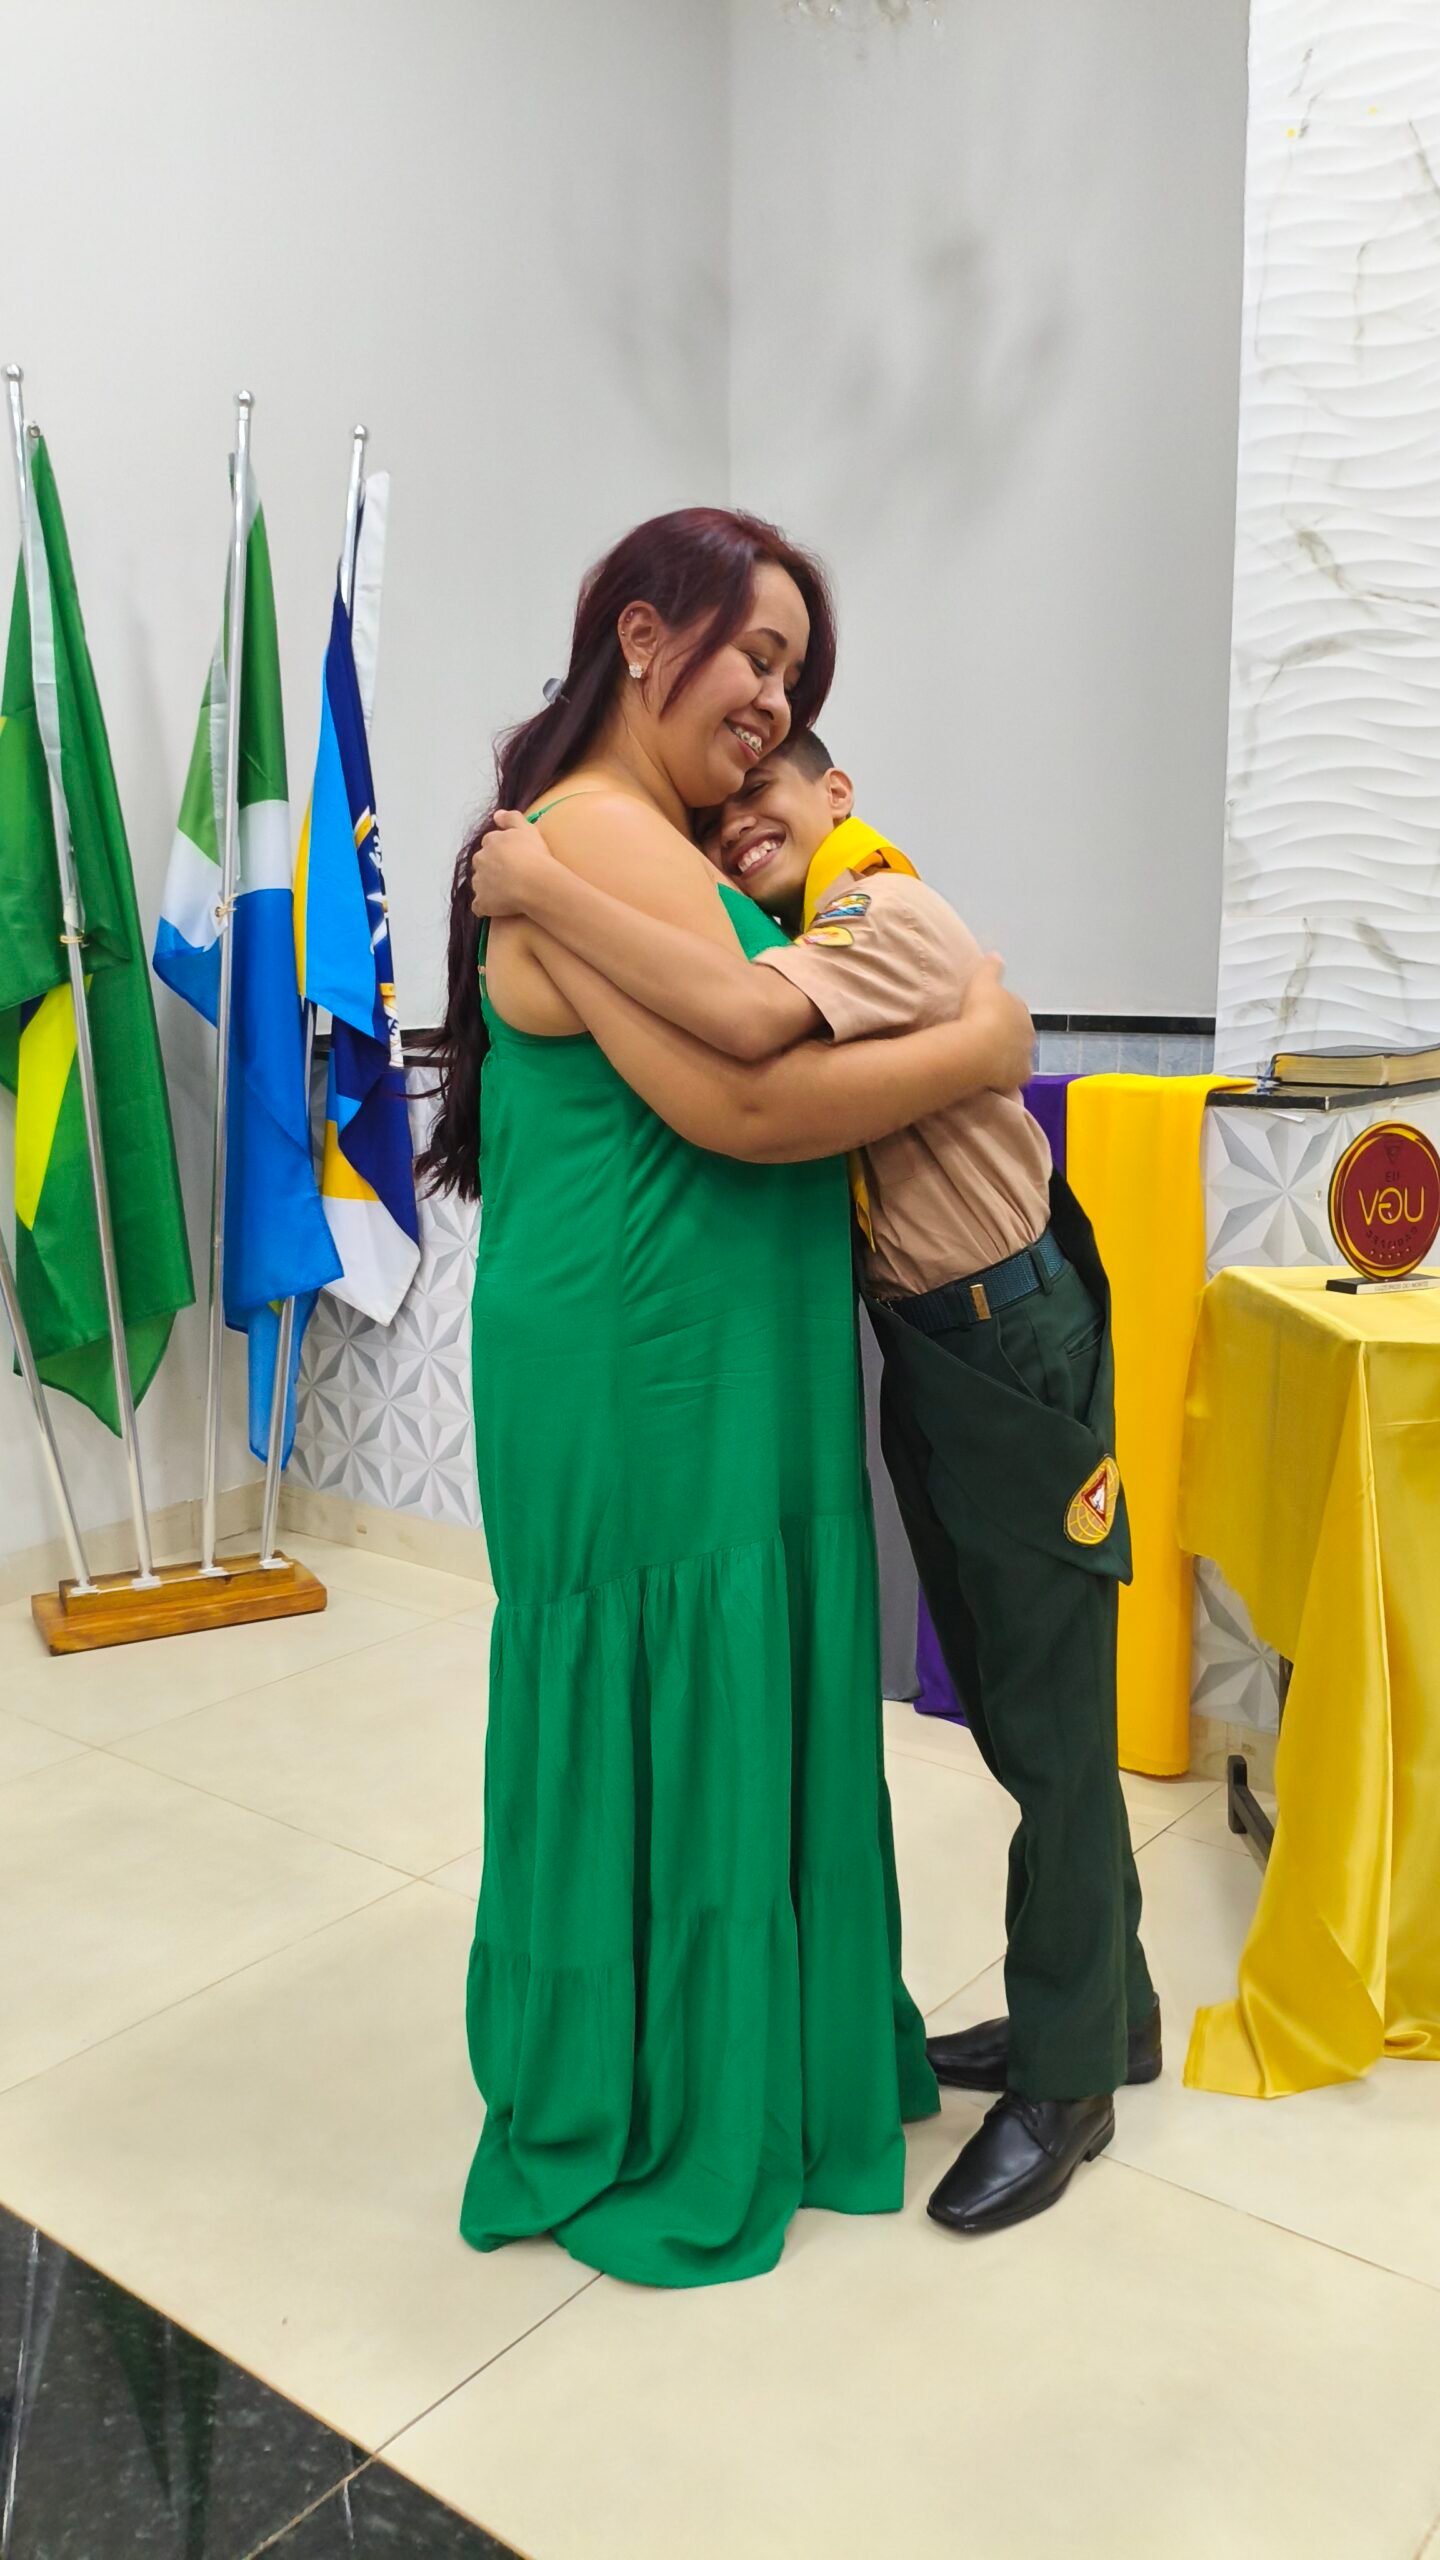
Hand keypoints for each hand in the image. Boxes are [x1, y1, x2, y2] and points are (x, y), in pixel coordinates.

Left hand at [470, 807, 549, 920]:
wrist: (534, 883)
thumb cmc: (534, 855)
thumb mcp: (527, 828)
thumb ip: (511, 818)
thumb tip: (496, 815)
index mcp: (491, 842)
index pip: (491, 844)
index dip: (502, 852)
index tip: (514, 859)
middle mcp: (480, 860)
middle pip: (483, 863)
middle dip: (492, 868)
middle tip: (512, 876)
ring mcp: (479, 882)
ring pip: (480, 884)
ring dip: (489, 887)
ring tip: (508, 893)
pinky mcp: (482, 902)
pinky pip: (479, 906)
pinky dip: (486, 907)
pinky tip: (498, 908)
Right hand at [964, 953, 1034, 1091]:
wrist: (978, 1047)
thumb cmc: (979, 1011)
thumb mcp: (982, 981)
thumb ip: (991, 968)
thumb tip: (996, 954)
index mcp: (1020, 1008)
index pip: (1013, 1008)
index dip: (999, 1013)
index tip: (984, 1017)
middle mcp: (1029, 1031)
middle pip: (1018, 1033)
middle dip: (1005, 1035)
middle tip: (984, 1039)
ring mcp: (1025, 1055)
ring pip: (1017, 1055)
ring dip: (1006, 1056)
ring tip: (986, 1059)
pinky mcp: (1019, 1077)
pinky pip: (1013, 1076)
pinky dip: (1005, 1076)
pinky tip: (992, 1077)